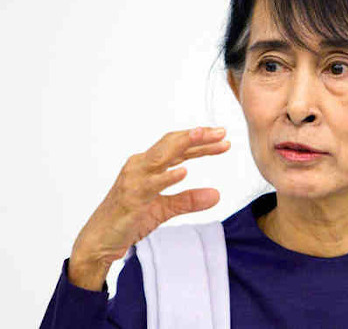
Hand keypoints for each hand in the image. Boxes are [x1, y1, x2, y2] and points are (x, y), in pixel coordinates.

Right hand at [69, 126, 230, 289]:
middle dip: (197, 136)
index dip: (201, 142)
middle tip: (221, 131)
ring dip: (183, 144)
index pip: (178, 148)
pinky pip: (150, 184)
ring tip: (203, 136)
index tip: (223, 138)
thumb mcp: (165, 209)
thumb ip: (188, 200)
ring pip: (161, 156)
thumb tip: (216, 195)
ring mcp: (133, 180)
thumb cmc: (127, 220)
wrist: (100, 241)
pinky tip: (184, 172)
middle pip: (171, 144)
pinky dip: (167, 177)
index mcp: (147, 166)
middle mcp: (139, 166)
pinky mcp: (130, 198)